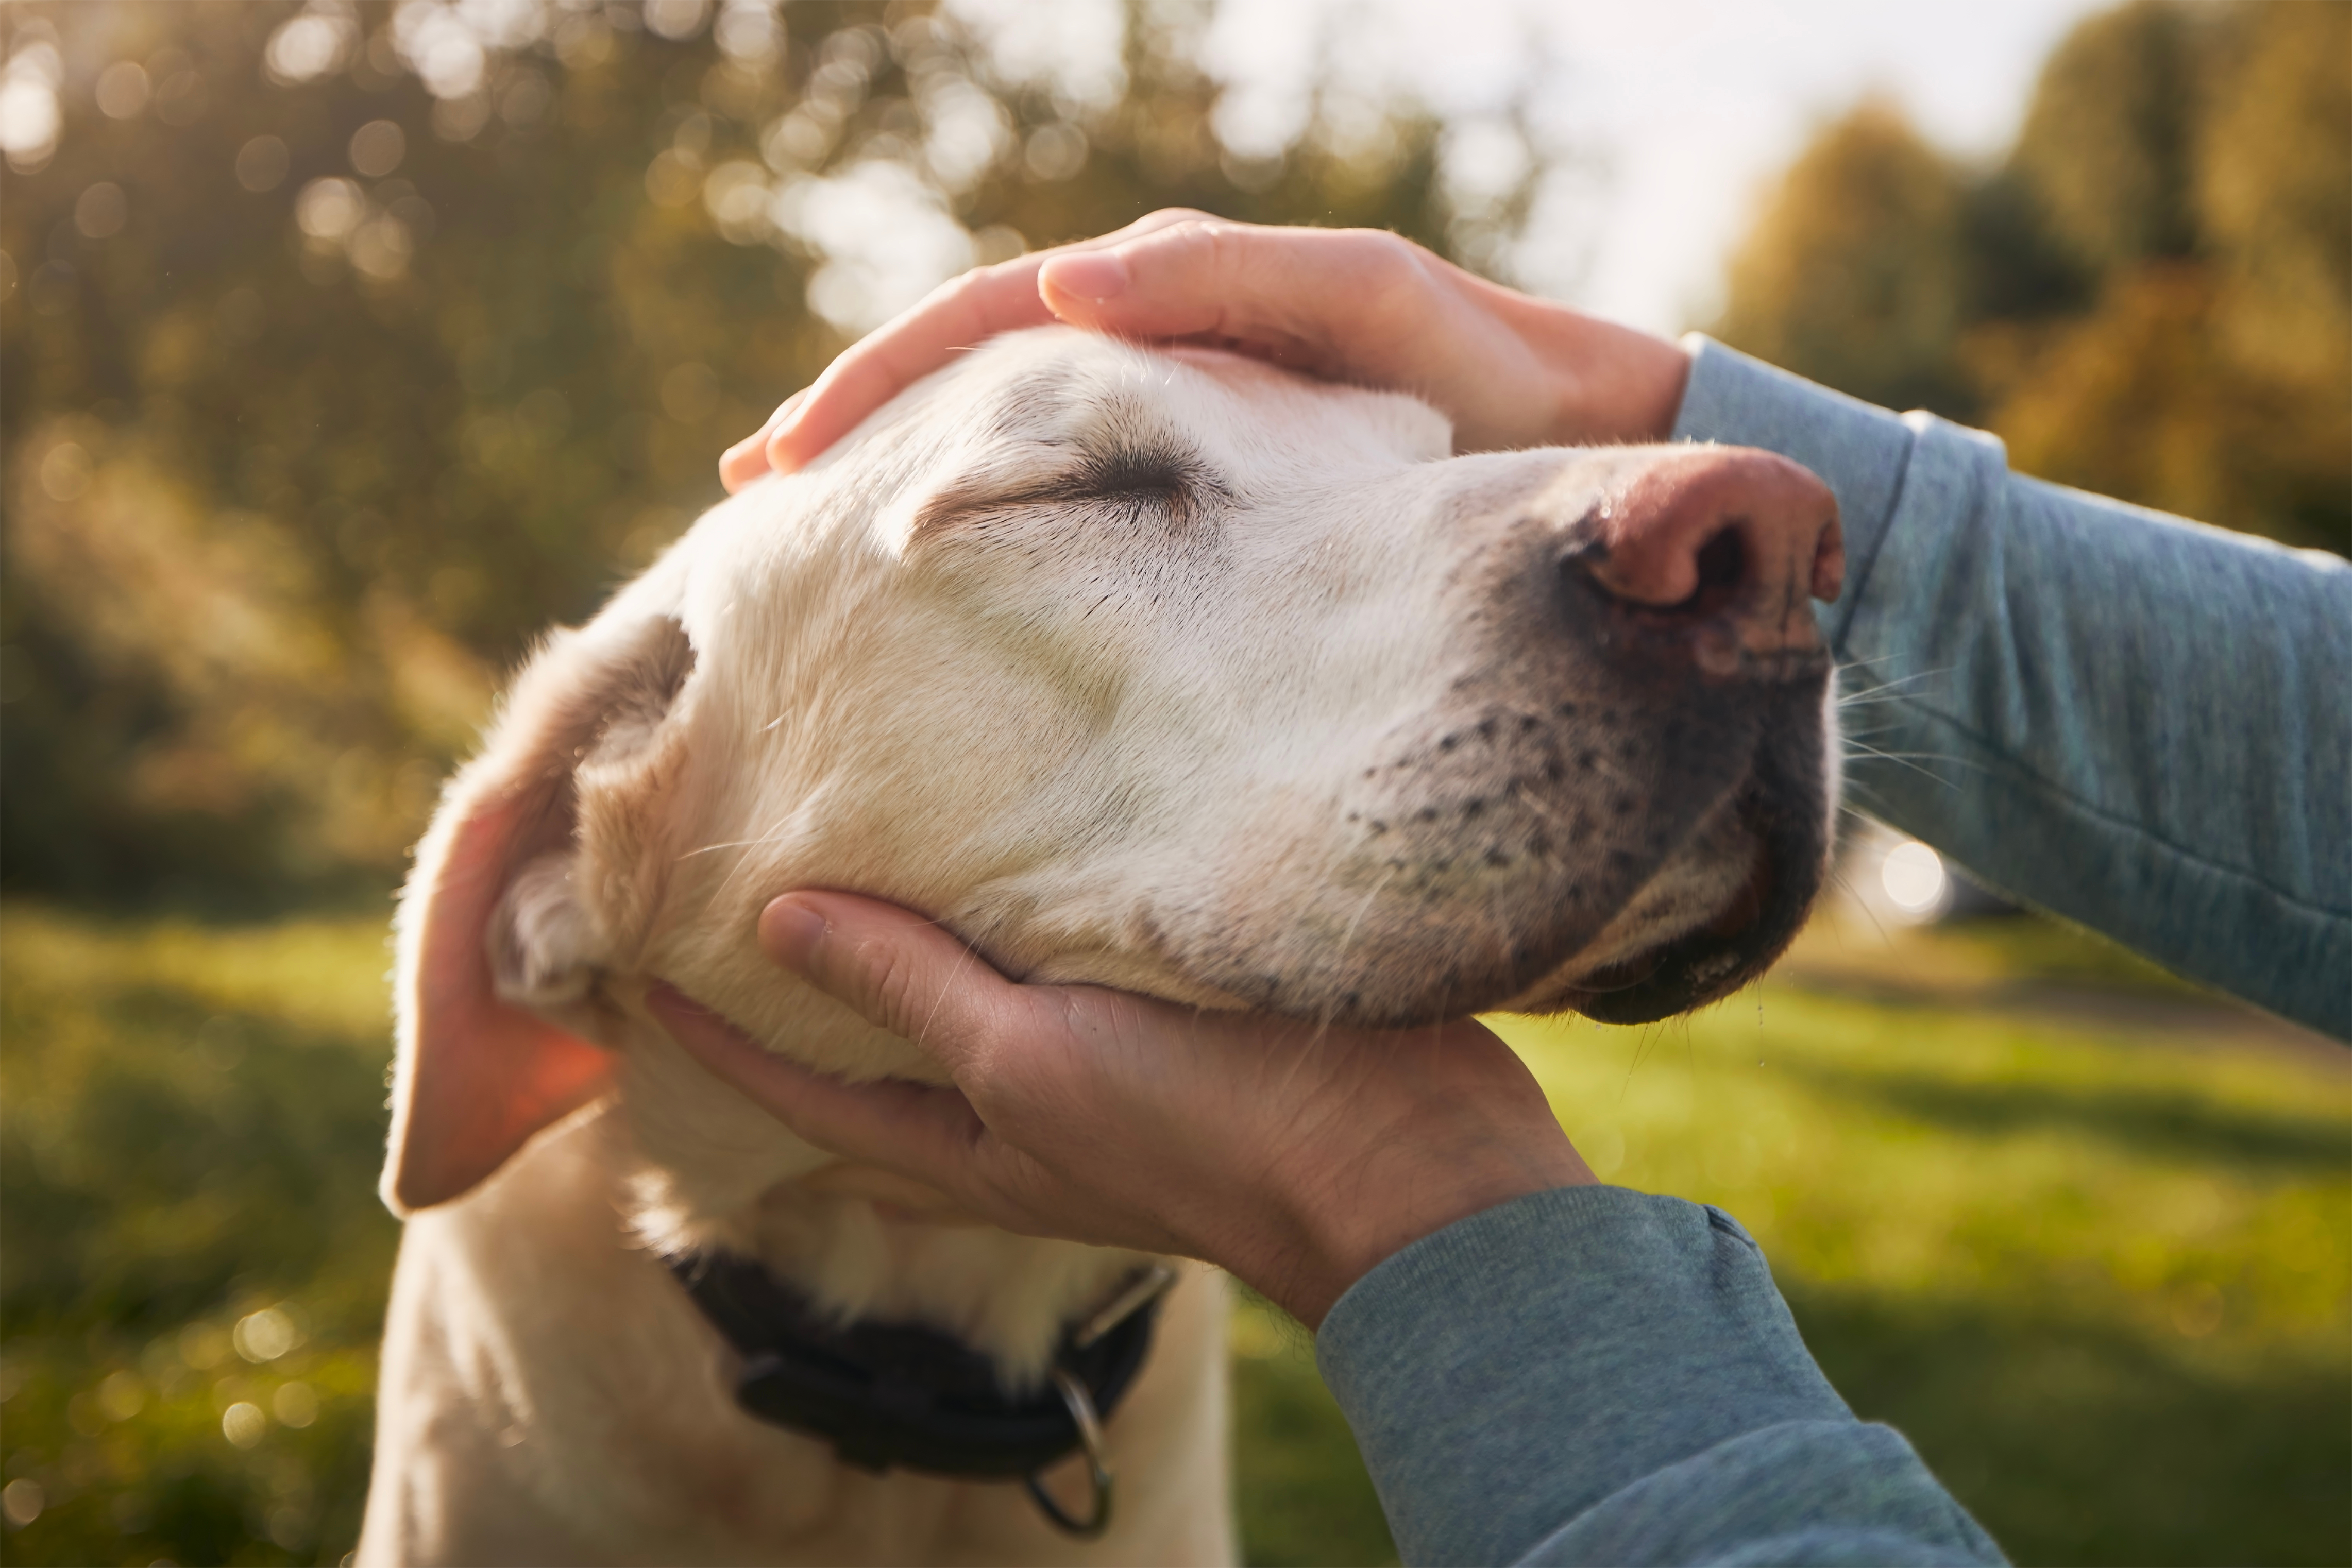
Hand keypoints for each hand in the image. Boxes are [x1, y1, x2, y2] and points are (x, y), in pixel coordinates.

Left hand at [647, 892, 1593, 1327]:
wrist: (1400, 1161)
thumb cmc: (1206, 1126)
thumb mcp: (1033, 1059)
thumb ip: (913, 992)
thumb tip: (779, 922)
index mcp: (971, 1146)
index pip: (802, 1093)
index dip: (715, 1038)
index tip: (635, 966)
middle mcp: (1018, 1120)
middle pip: (874, 1070)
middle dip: (799, 1013)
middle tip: (727, 928)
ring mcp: (1096, 1079)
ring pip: (965, 1018)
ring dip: (903, 964)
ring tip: (849, 879)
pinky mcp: (1168, 1026)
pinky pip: (1057, 977)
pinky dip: (1010, 928)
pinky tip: (1011, 864)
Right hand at [720, 214, 1692, 490]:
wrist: (1578, 442)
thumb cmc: (1485, 374)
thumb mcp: (1369, 306)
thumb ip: (1234, 285)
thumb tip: (1068, 291)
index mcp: (1172, 295)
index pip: (988, 322)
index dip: (880, 380)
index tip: (788, 456)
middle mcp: (1156, 343)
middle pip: (968, 369)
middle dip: (856, 421)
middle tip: (751, 492)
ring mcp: (1176, 416)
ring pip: (1006, 431)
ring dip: (905, 469)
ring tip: (807, 532)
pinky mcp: (1208, 486)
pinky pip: (1072, 486)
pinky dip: (991, 509)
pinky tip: (940, 567)